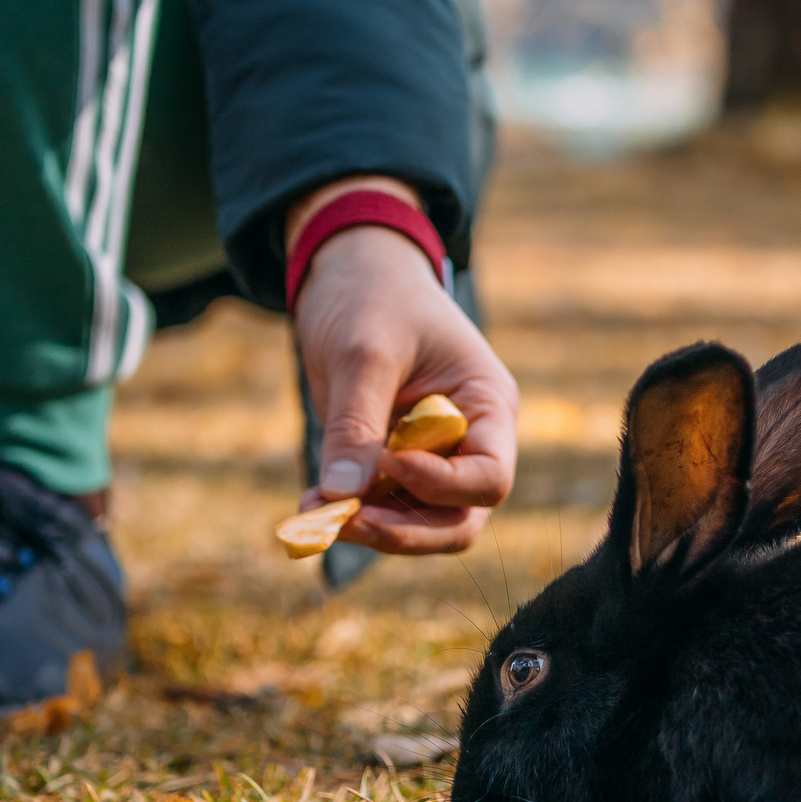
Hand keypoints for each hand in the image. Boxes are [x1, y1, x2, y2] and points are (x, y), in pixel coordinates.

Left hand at [290, 181, 517, 555]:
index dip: (443, 485)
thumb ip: (356, 424)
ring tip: (314, 511)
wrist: (348, 272)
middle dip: (405, 530)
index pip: (489, 477)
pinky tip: (311, 502)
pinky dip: (351, 513)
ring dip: (372, 528)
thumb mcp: (364, 352)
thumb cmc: (373, 296)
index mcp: (488, 406)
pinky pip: (384, 507)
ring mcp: (433, 458)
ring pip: (421, 525)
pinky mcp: (393, 464)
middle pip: (459, 519)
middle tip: (346, 521)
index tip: (389, 463)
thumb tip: (341, 496)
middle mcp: (471, 441)